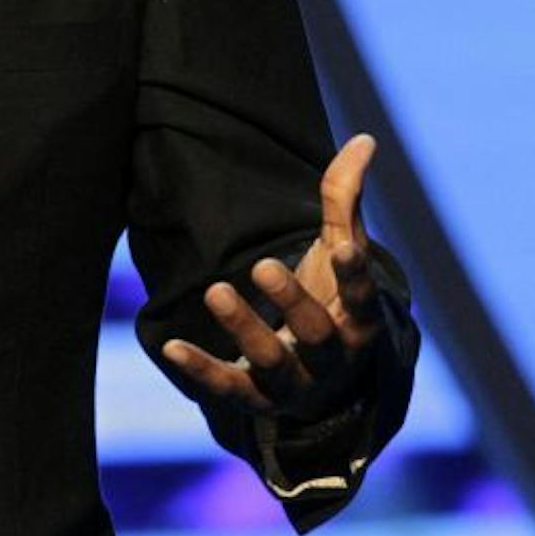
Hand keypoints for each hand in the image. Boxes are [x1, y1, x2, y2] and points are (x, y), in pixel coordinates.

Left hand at [161, 134, 384, 418]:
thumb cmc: (330, 298)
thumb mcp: (338, 249)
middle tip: (262, 264)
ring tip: (216, 290)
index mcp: (358, 321)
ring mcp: (295, 383)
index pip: (361, 299)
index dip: (354, 276)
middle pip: (316, 333)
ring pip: (272, 363)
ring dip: (244, 329)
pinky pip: (228, 389)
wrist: (320, 374)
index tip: (341, 247)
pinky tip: (171, 347)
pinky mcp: (255, 397)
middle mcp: (331, 358)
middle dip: (292, 301)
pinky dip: (201, 371)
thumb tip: (364, 138)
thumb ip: (345, 199)